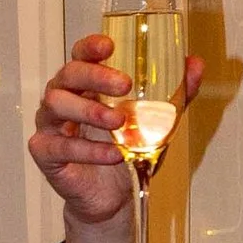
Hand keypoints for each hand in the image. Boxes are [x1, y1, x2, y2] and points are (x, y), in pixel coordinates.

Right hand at [28, 31, 206, 225]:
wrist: (114, 197)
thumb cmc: (128, 151)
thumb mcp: (157, 121)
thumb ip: (175, 94)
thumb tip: (196, 65)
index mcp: (86, 85)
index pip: (80, 55)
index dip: (90, 47)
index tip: (109, 45)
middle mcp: (64, 98)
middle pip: (68, 74)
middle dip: (95, 76)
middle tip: (124, 84)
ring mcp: (51, 125)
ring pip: (57, 105)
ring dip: (90, 110)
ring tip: (118, 121)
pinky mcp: (46, 153)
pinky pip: (59, 147)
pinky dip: (88, 150)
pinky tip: (112, 154)